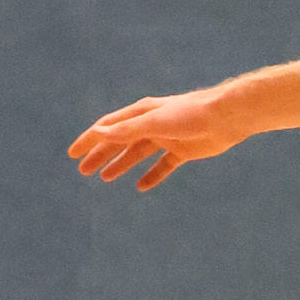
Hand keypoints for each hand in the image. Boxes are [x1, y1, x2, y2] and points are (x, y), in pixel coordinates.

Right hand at [70, 85, 242, 190]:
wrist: (227, 117)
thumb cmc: (190, 114)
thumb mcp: (154, 122)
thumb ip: (127, 129)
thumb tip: (99, 132)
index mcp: (142, 113)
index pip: (108, 127)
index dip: (89, 139)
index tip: (73, 154)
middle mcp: (152, 124)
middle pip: (120, 141)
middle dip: (101, 154)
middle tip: (83, 170)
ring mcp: (167, 138)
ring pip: (138, 153)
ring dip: (121, 164)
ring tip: (105, 178)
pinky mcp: (183, 150)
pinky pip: (163, 165)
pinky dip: (151, 175)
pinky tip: (141, 187)